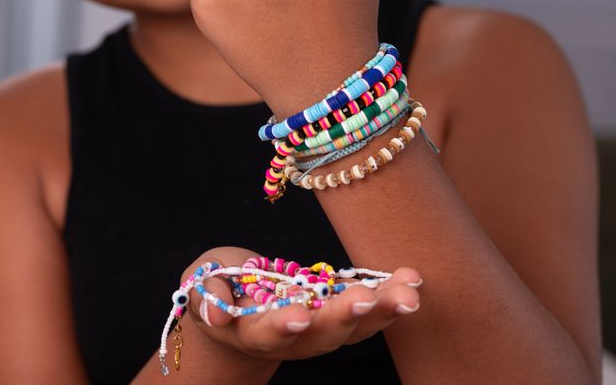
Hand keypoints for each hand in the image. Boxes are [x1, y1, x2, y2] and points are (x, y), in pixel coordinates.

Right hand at [180, 247, 420, 361]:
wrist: (239, 311)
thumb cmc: (218, 291)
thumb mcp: (204, 283)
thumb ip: (210, 294)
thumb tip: (218, 312)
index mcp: (253, 332)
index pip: (268, 333)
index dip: (283, 326)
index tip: (299, 314)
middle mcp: (292, 338)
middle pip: (322, 334)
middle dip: (346, 316)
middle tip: (367, 297)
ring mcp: (320, 328)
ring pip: (354, 327)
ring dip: (383, 309)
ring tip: (409, 289)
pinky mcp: (339, 311)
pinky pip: (367, 309)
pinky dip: (389, 294)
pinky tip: (412, 278)